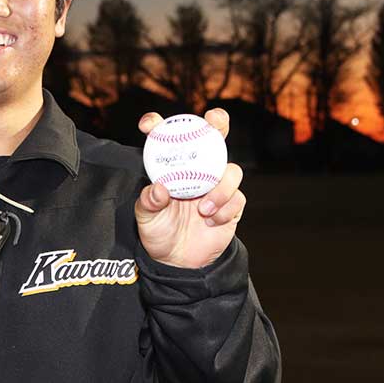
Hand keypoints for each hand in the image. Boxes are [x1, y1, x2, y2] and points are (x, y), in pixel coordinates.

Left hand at [134, 109, 245, 268]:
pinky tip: (211, 221)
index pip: (169, 138)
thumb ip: (148, 203)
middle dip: (218, 122)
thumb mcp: (146, 218)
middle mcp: (198, 170)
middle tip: (214, 121)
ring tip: (203, 208)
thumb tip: (159, 189)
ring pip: (231, 170)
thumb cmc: (159, 232)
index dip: (159, 125)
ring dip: (221, 187)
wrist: (179, 261)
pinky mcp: (233, 204)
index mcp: (174, 168)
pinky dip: (225, 208)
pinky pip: (238, 198)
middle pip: (214, 138)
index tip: (148, 125)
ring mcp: (218, 186)